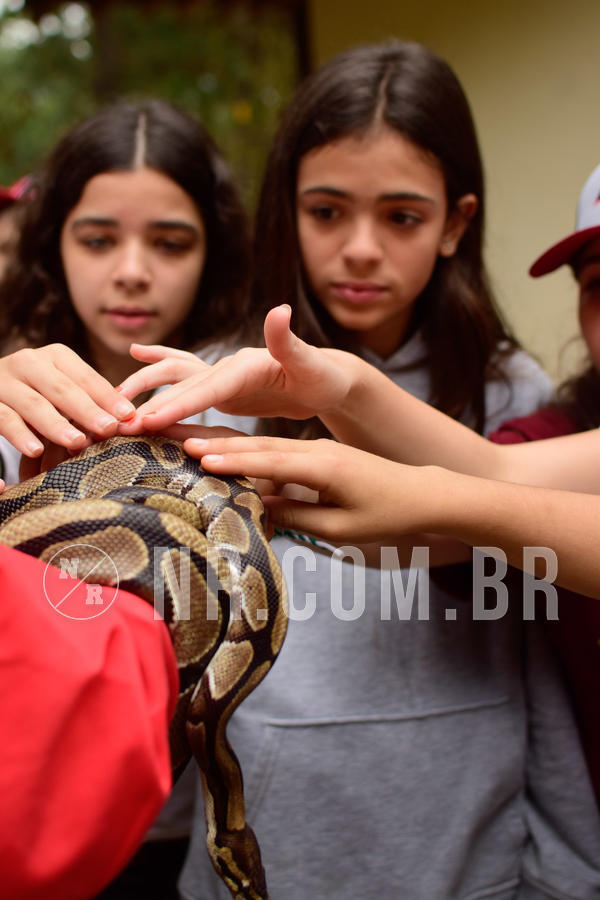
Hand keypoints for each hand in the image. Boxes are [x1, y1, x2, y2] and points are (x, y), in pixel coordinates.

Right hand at [0, 345, 135, 457]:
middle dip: (86, 410)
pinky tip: (35, 449)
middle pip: (61, 389)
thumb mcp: (63, 390)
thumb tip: (128, 416)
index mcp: (55, 356)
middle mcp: (28, 363)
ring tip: (77, 443)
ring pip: (33, 404)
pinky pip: (3, 418)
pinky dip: (19, 435)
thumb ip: (90, 399)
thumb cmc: (39, 394)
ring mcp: (4, 381)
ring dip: (56, 425)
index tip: (128, 415)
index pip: (85, 377)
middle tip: (108, 429)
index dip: (107, 396)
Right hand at [117, 305, 354, 432]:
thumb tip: (279, 309)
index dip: (179, 403)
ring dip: (146, 390)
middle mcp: (227, 366)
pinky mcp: (221, 387)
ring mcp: (221, 375)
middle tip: (121, 425)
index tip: (151, 418)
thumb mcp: (310, 363)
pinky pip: (184, 384)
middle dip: (151, 405)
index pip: (208, 386)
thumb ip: (288, 340)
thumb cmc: (321, 376)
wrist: (324, 379)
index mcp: (245, 364)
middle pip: (183, 386)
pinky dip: (159, 376)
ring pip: (175, 380)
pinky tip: (135, 365)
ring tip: (116, 405)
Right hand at [182, 434, 437, 544]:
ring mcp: (318, 450)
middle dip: (219, 445)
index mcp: (325, 467)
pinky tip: (231, 458)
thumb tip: (257, 509)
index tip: (198, 458)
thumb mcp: (343, 527)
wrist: (425, 494)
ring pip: (268, 447)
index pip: (270, 461)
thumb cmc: (389, 516)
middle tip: (180, 442)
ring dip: (231, 446)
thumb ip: (298, 516)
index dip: (233, 460)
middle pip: (261, 447)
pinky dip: (252, 455)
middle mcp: (318, 451)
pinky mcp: (321, 455)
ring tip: (194, 445)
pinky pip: (281, 453)